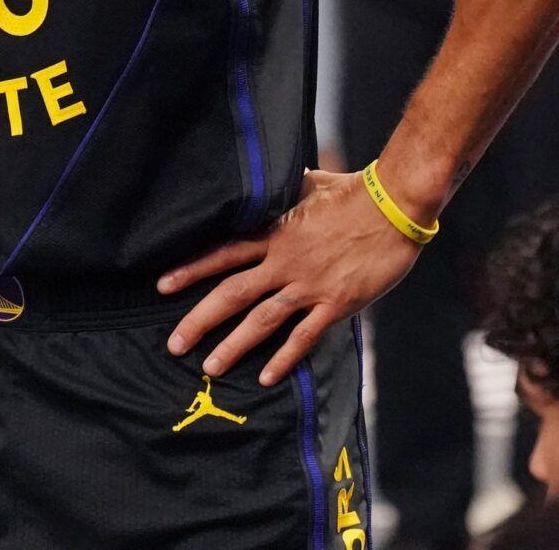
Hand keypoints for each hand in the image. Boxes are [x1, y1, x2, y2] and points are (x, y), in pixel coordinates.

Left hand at [160, 169, 422, 385]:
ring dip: (233, 345)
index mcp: (276, 232)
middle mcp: (285, 261)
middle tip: (175, 344)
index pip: (223, 253)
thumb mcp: (310, 184)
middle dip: (200, 320)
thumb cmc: (354, 190)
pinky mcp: (336, 303)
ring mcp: (310, 284)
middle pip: (232, 293)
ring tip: (209, 366)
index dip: (191, 270)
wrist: (395, 205)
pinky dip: (284, 358)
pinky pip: (304, 335)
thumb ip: (285, 191)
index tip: (163, 285)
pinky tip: (265, 377)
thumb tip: (268, 181)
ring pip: (262, 320)